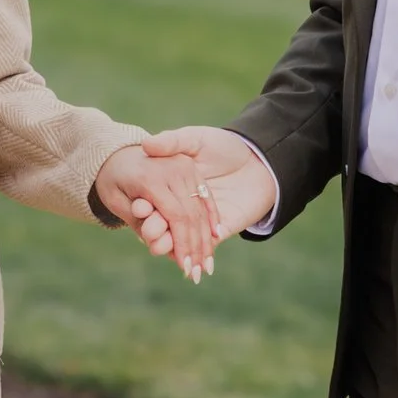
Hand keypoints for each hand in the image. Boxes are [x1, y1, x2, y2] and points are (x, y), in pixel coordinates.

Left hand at [95, 143, 219, 279]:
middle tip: (196, 274)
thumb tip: (154, 245)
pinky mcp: (191, 167)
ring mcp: (185, 166)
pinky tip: (216, 236)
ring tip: (206, 265)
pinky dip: (211, 216)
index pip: (176, 217)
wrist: (117, 151)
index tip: (184, 268)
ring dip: (205, 238)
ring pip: (201, 208)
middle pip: (192, 215)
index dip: (182, 244)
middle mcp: (173, 169)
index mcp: (152, 178)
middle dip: (195, 248)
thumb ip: (135, 221)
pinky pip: (205, 195)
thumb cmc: (112, 180)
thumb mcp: (115, 200)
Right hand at [139, 124, 278, 245]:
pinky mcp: (220, 231)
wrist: (259, 160)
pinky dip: (194, 253)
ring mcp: (200, 220)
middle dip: (155, 229)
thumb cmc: (224, 145)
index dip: (143, 206)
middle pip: (164, 222)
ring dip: (170, 245)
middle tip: (147, 232)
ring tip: (159, 247)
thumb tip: (147, 145)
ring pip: (181, 238)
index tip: (138, 208)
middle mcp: (182, 205)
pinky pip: (205, 245)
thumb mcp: (195, 139)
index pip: (153, 201)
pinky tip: (184, 259)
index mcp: (171, 185)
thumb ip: (173, 141)